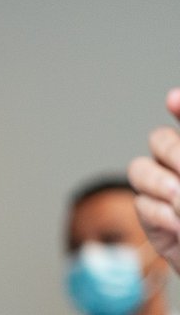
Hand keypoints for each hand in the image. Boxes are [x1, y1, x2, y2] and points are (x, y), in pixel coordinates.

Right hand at [129, 88, 179, 272]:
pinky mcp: (152, 217)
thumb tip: (172, 97)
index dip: (179, 105)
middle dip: (174, 155)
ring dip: (161, 185)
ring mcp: (165, 189)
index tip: (173, 101)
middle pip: (159, 140)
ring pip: (140, 170)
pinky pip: (141, 204)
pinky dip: (161, 215)